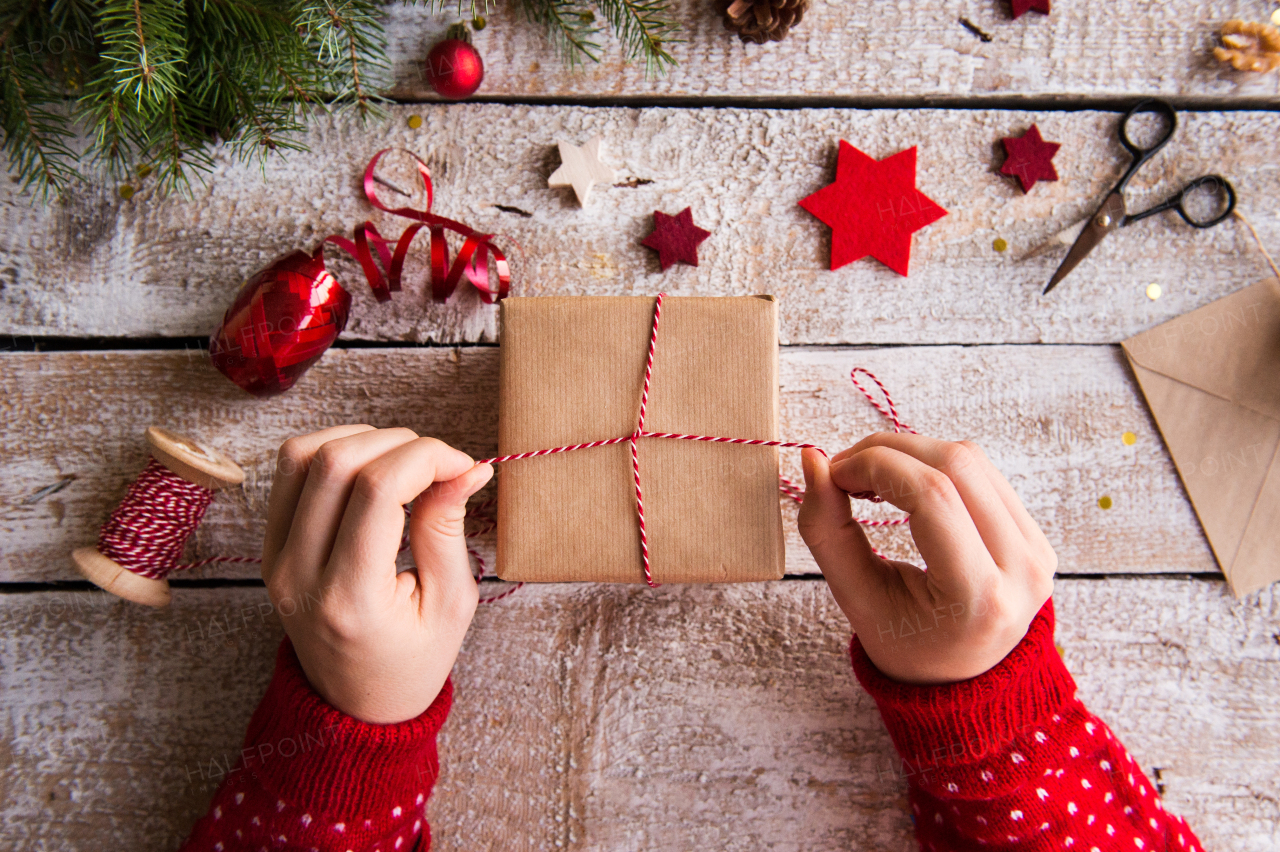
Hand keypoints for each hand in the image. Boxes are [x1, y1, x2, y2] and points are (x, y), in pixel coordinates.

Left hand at [261, 425, 491, 723]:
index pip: (378, 491)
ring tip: (403, 463)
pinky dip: (332, 450)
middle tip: (438, 466)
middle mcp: (300, 575)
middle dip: (399, 444)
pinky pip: (288, 472)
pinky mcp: (269, 546)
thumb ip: (447, 528)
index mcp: (350, 599)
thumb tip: (466, 466)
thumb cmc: (413, 659)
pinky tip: (369, 468)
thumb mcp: (450, 603)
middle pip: (336, 463)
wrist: (358, 702)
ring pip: (303, 455)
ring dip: (362, 439)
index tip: (462, 466)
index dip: (427, 458)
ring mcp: (276, 559)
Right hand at [798, 433, 1054, 684]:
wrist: (960, 676)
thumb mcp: (856, 598)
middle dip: (888, 451)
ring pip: (971, 459)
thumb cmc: (904, 643)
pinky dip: (933, 464)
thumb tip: (812, 459)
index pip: (932, 496)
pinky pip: (984, 472)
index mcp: (980, 597)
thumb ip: (827, 530)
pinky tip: (902, 485)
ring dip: (909, 452)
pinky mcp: (1037, 535)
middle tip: (843, 472)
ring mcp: (1038, 549)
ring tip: (869, 479)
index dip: (874, 467)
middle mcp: (1022, 569)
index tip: (832, 474)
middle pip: (955, 465)